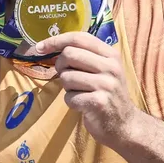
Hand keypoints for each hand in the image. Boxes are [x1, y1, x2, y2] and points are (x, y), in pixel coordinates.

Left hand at [35, 32, 137, 146]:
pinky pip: (70, 97)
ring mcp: (106, 85)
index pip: (79, 38)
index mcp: (111, 54)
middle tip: (67, 76)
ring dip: (67, 87)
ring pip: (66, 77)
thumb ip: (83, 55)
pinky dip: (71, 102)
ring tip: (80, 92)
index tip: (39, 47)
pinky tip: (83, 105)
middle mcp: (111, 67)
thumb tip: (48, 46)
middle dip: (61, 66)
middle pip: (69, 54)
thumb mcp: (103, 69)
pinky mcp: (99, 103)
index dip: (56, 40)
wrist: (124, 124)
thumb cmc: (106, 93)